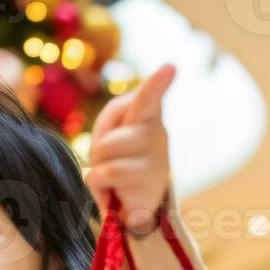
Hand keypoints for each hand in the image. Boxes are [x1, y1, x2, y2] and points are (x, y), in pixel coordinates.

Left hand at [86, 63, 174, 237]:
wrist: (133, 202)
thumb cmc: (119, 159)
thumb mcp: (109, 133)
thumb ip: (111, 120)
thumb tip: (114, 140)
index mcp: (147, 115)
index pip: (150, 98)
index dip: (157, 83)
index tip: (170, 67)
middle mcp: (157, 134)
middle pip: (110, 136)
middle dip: (99, 149)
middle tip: (108, 160)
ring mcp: (157, 160)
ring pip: (108, 152)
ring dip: (99, 166)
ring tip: (112, 176)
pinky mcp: (151, 185)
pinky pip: (109, 173)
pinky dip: (99, 182)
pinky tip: (113, 190)